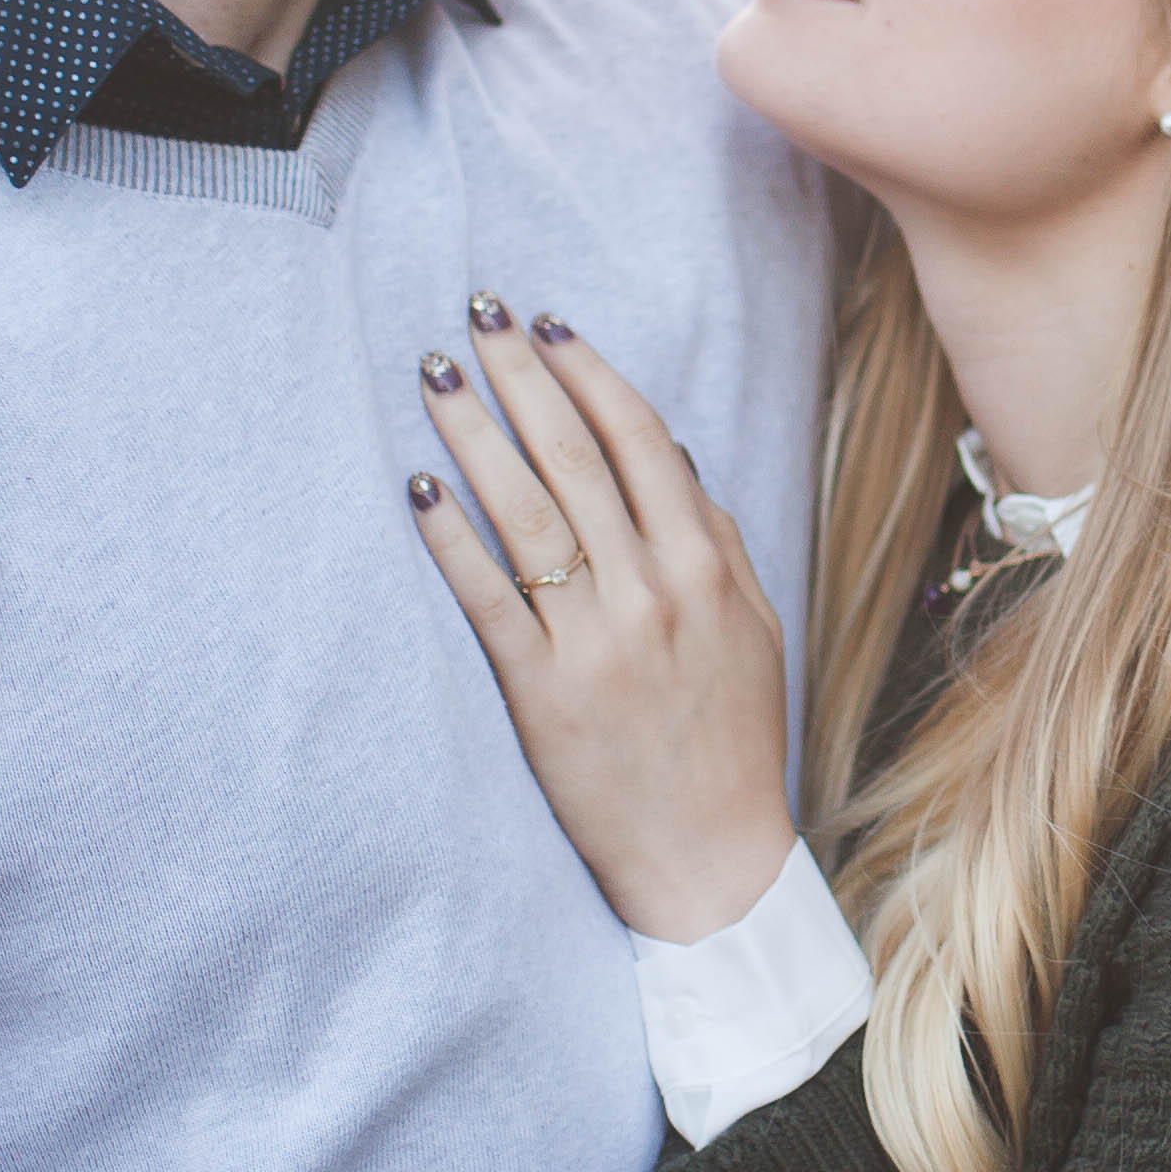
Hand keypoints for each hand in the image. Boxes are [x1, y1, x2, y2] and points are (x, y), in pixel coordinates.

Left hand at [409, 305, 794, 940]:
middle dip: (522, 377)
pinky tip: (419, 490)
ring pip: (527, 514)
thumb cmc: (730, 737)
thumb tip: (671, 453)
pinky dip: (452, 541)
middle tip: (475, 313)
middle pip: (575, 459)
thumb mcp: (752, 626)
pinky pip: (489, 601)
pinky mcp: (544, 694)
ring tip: (435, 376)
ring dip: (475, 436)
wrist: (712, 858)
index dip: (590, 375)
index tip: (549, 324)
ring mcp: (597, 642)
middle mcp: (654, 592)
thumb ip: (715, 537)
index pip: (641, 442)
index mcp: (707, 567)